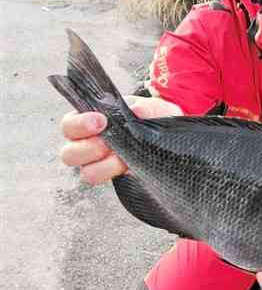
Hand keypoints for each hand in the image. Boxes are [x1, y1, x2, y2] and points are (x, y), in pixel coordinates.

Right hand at [59, 95, 182, 184]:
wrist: (165, 137)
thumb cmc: (151, 118)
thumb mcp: (154, 108)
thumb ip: (147, 108)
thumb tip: (137, 111)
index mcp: (88, 120)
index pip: (69, 125)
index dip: (80, 124)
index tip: (101, 120)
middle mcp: (86, 143)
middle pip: (69, 154)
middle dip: (89, 149)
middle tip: (108, 144)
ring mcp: (96, 163)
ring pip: (85, 172)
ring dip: (103, 167)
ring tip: (122, 159)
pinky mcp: (109, 176)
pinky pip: (102, 181)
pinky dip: (113, 174)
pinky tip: (128, 166)